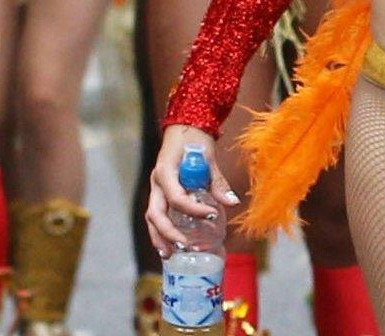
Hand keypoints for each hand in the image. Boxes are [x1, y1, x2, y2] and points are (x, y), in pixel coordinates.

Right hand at [144, 125, 239, 256]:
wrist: (184, 129)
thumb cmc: (196, 142)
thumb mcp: (209, 159)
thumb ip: (218, 182)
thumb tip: (232, 203)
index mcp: (166, 171)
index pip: (176, 197)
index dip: (194, 209)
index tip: (213, 216)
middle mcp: (156, 182)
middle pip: (156, 213)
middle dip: (169, 233)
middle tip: (186, 246)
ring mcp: (155, 189)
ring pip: (152, 217)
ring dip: (160, 237)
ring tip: (170, 255)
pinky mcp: (160, 194)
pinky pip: (157, 215)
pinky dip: (161, 231)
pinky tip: (170, 245)